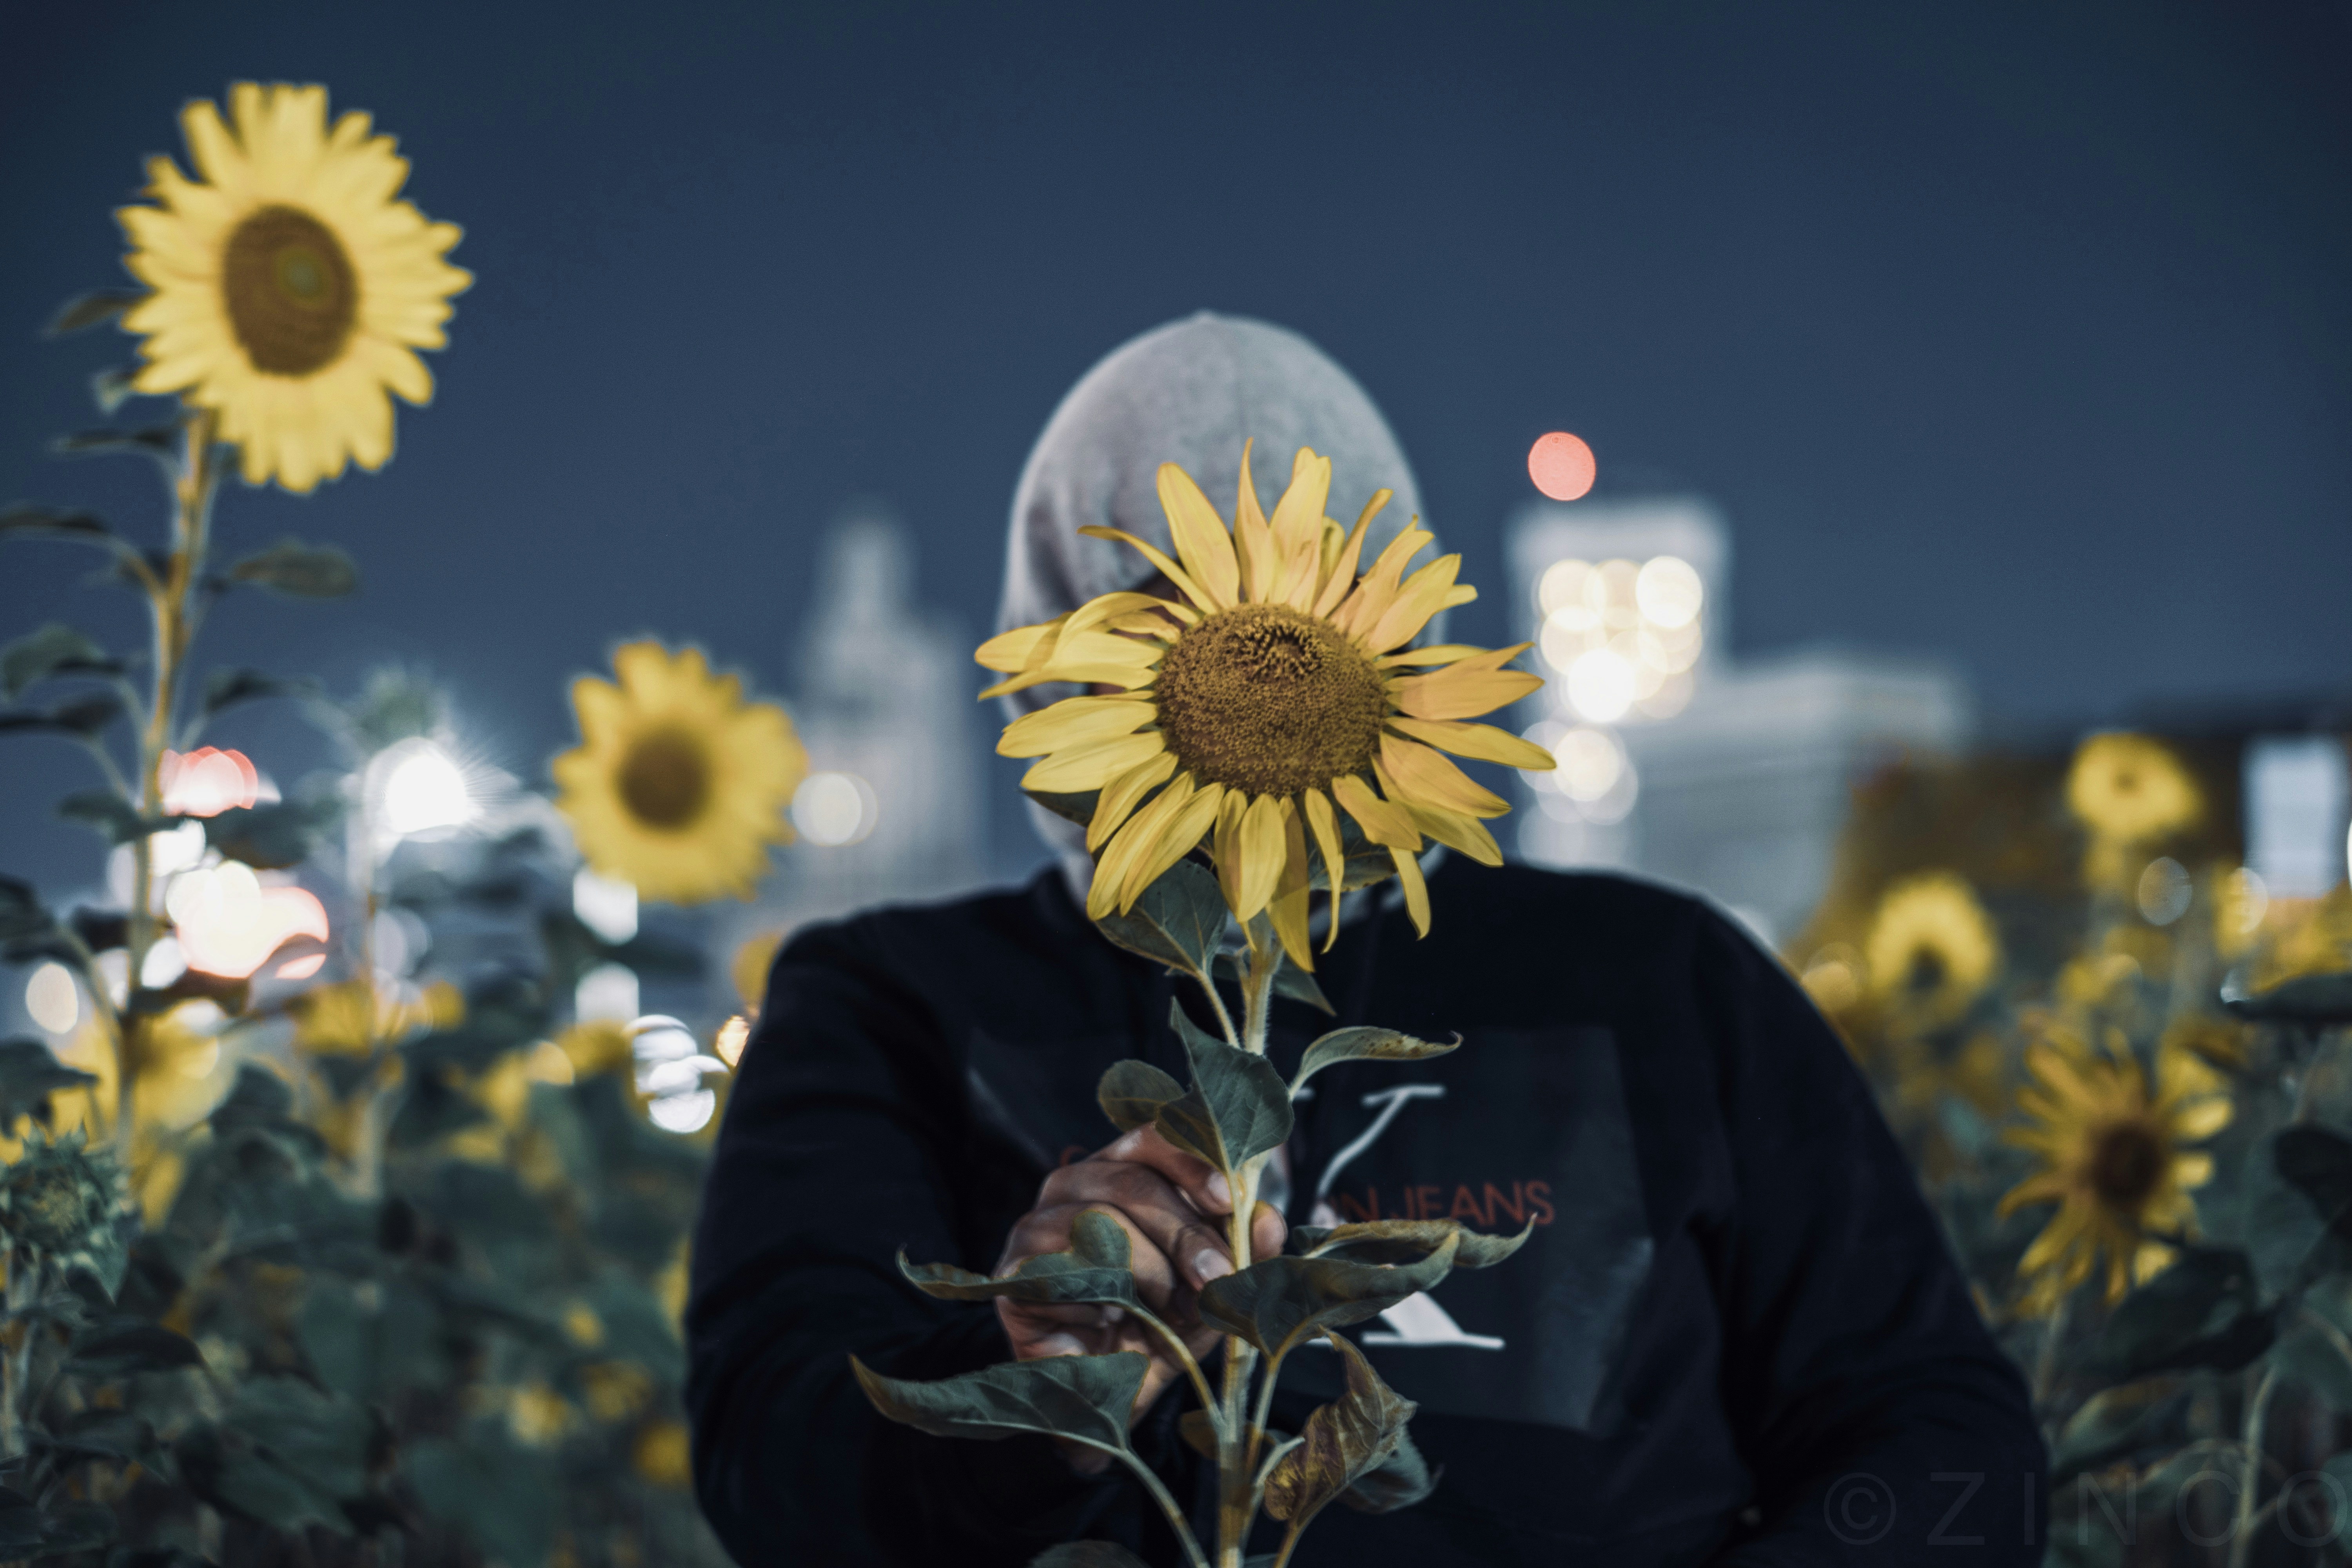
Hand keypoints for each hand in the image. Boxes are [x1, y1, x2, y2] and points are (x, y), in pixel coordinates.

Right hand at [995, 1125, 1285, 1471]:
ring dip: (1151, 1272)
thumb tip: (1270, 1219)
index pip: (1151, 1136)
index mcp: (1121, 1172)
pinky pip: (1065, 1271)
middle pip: (1131, 1180)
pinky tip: (1114, 1321)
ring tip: (1171, 1311)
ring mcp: (1035, 1225)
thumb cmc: (1159, 1328)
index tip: (1229, 1200)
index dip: (1191, 1160)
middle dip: (1186, 1232)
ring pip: (1101, 1222)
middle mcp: (1072, 1185)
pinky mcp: (1013, 1273)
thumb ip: (1242, 1254)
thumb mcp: (1213, 1292)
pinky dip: (1104, 1300)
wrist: (1106, 1398)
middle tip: (1218, 1279)